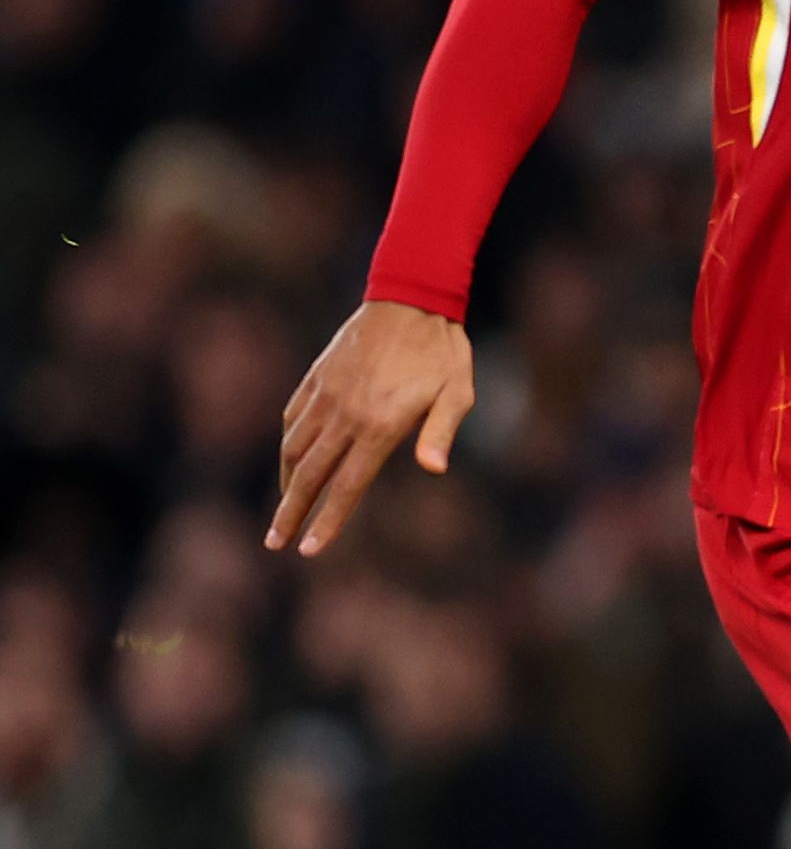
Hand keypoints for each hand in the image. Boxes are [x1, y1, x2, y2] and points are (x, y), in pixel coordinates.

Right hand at [269, 299, 476, 557]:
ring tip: (283, 506)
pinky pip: (292, 418)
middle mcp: (344, 415)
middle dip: (290, 513)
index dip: (327, 520)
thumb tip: (434, 469)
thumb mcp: (458, 392)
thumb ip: (442, 431)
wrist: (410, 298)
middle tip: (274, 543)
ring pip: (295, 447)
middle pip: (309, 476)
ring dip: (286, 481)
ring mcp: (326, 395)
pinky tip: (290, 458)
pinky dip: (287, 443)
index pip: (346, 486)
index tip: (308, 550)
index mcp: (379, 426)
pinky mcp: (317, 378)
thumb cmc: (442, 351)